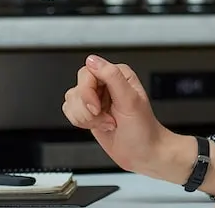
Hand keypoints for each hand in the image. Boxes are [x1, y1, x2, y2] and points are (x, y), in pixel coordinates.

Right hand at [61, 54, 170, 175]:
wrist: (144, 153)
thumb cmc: (144, 129)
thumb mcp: (131, 100)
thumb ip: (112, 77)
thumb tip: (92, 60)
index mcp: (118, 75)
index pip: (88, 72)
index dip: (88, 91)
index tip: (97, 107)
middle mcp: (106, 84)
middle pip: (77, 88)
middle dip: (88, 109)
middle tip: (105, 118)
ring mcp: (96, 99)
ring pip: (71, 101)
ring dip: (87, 118)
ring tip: (107, 123)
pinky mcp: (89, 113)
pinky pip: (70, 111)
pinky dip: (81, 123)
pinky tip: (99, 126)